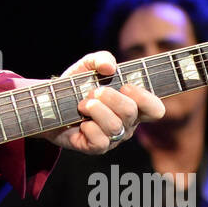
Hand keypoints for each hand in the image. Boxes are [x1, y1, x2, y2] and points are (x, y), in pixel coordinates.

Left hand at [20, 51, 164, 154]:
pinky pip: (100, 141)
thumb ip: (101, 58)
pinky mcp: (96, 148)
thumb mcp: (88, 65)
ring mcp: (113, 138)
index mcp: (134, 105)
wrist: (52, 102)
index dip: (144, 97)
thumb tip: (109, 67)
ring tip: (82, 104)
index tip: (125, 86)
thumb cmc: (77, 85)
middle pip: (130, 112)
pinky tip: (80, 121)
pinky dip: (88, 127)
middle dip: (109, 97)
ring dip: (95, 109)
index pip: (155, 109)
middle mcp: (127, 124)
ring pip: (114, 126)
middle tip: (94, 92)